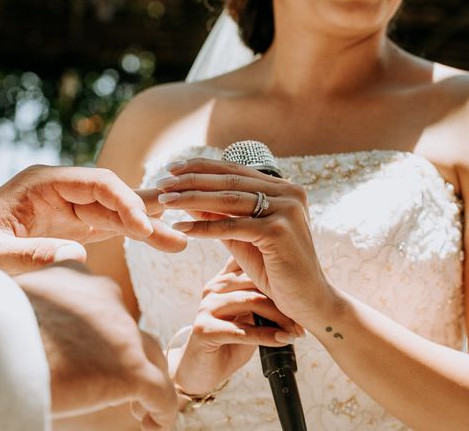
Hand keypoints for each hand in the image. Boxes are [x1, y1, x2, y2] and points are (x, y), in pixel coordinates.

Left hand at [0, 165, 186, 272]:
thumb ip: (30, 254)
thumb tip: (76, 253)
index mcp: (40, 184)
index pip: (96, 183)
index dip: (125, 202)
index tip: (145, 228)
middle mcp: (58, 190)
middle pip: (113, 197)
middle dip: (145, 216)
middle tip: (178, 238)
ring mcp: (65, 208)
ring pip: (114, 213)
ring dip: (144, 228)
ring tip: (177, 243)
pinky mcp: (68, 227)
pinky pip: (105, 227)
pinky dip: (129, 234)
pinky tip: (153, 238)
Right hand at [15, 264, 176, 429]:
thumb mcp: (9, 300)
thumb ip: (32, 303)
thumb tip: (24, 321)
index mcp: (75, 277)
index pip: (101, 303)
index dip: (102, 332)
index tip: (93, 354)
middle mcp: (106, 297)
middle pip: (130, 330)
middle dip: (126, 355)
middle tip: (113, 380)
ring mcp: (122, 332)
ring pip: (151, 358)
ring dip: (146, 380)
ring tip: (138, 406)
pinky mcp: (131, 369)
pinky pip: (160, 393)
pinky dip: (161, 411)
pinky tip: (153, 424)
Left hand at [157, 158, 343, 326]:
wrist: (307, 301)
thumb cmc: (274, 269)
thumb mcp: (242, 237)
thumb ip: (220, 215)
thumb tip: (187, 197)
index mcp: (283, 189)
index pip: (235, 171)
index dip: (201, 168)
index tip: (173, 169)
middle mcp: (288, 193)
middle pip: (229, 182)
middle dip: (191, 181)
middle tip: (162, 183)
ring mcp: (286, 210)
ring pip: (229, 200)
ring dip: (191, 199)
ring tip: (165, 202)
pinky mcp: (279, 231)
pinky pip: (232, 227)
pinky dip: (204, 227)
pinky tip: (182, 228)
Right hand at [170, 258, 301, 396]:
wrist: (200, 370)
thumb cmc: (229, 342)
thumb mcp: (248, 317)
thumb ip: (261, 300)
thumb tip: (296, 293)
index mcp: (224, 280)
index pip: (252, 265)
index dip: (278, 276)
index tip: (302, 292)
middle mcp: (214, 288)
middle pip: (255, 282)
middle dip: (284, 299)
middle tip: (304, 316)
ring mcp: (207, 307)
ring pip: (250, 303)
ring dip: (279, 318)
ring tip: (297, 331)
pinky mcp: (203, 329)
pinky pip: (241, 330)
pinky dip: (266, 336)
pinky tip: (282, 340)